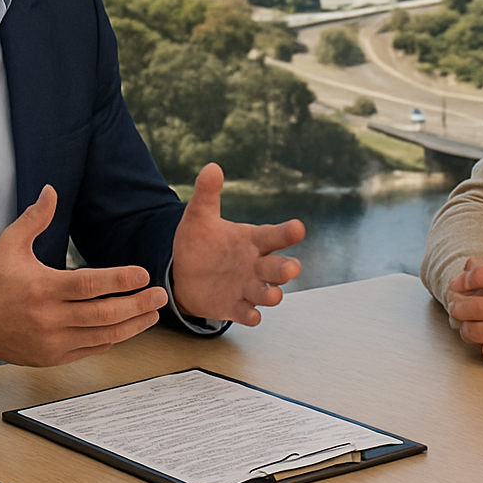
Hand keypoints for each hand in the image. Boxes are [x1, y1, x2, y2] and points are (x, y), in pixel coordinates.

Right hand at [0, 185, 167, 367]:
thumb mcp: (9, 244)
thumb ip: (35, 218)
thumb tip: (51, 190)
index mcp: (42, 287)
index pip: (89, 284)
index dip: (119, 279)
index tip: (144, 274)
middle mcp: (48, 317)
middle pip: (102, 314)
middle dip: (137, 305)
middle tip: (161, 295)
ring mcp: (51, 341)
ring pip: (101, 336)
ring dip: (132, 325)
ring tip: (153, 313)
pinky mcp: (52, 357)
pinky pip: (90, 349)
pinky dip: (112, 339)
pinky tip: (128, 328)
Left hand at [170, 163, 304, 325]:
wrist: (184, 273)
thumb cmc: (201, 242)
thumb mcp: (200, 217)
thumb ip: (208, 194)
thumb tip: (211, 166)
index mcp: (253, 240)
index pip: (275, 235)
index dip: (287, 233)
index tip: (298, 228)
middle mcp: (256, 264)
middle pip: (279, 267)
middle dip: (286, 269)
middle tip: (291, 268)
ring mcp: (248, 287)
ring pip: (268, 292)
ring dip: (272, 294)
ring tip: (272, 295)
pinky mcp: (235, 307)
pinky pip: (248, 313)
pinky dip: (251, 315)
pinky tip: (252, 316)